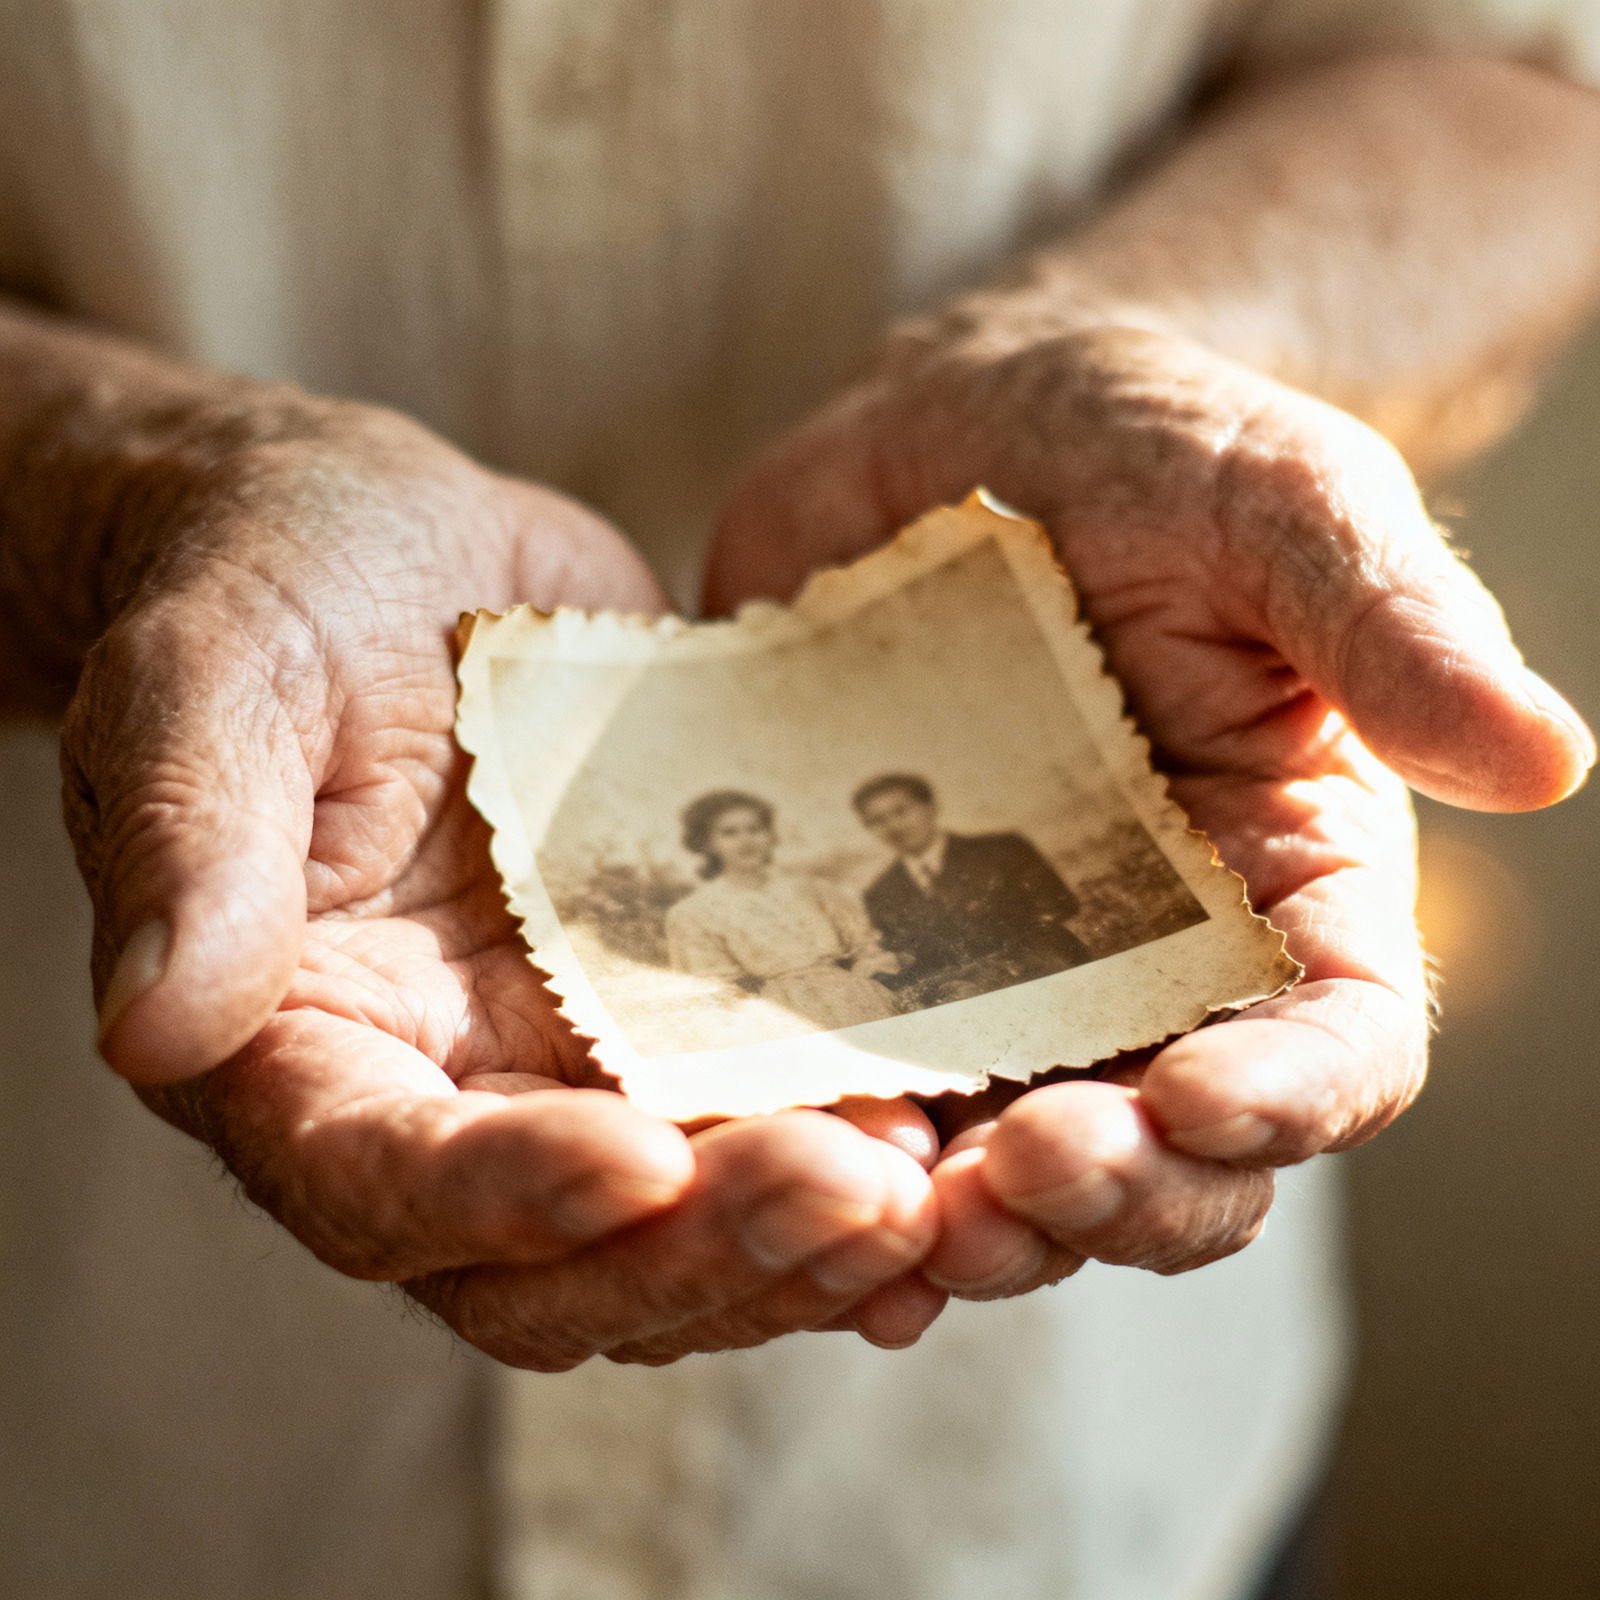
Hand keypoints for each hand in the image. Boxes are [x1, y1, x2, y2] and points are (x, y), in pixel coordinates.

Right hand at [65, 390, 942, 1363]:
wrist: (399, 555)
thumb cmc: (272, 586)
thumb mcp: (216, 671)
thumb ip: (186, 835)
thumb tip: (152, 1025)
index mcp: (298, 1042)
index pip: (379, 1182)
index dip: (504, 1196)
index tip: (641, 1162)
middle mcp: (434, 1092)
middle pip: (554, 1257)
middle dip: (706, 1247)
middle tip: (859, 1196)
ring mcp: (562, 1064)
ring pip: (677, 1226)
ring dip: (801, 1238)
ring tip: (934, 1190)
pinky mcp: (667, 1015)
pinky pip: (758, 1123)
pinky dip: (849, 1160)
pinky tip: (956, 1160)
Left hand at [708, 322, 1593, 1295]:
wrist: (957, 431)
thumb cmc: (1154, 448)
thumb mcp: (1281, 504)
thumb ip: (1393, 627)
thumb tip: (1550, 761)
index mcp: (1294, 881)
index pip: (1338, 1041)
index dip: (1288, 1100)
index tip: (1196, 1097)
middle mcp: (1159, 961)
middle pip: (1171, 1149)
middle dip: (1109, 1193)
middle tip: (1011, 1184)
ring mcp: (1005, 973)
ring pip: (1009, 1155)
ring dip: (964, 1216)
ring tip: (884, 1216)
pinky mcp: (873, 951)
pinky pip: (858, 1082)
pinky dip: (830, 1150)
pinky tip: (764, 1178)